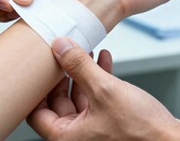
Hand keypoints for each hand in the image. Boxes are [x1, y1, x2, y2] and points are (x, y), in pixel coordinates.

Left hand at [27, 37, 179, 140]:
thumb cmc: (142, 132)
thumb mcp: (104, 90)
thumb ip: (79, 66)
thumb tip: (60, 47)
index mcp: (67, 136)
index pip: (36, 112)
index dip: (37, 88)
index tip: (39, 68)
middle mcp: (78, 135)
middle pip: (58, 100)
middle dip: (64, 73)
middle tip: (66, 54)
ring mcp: (94, 128)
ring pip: (79, 96)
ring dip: (83, 72)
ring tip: (88, 52)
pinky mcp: (109, 121)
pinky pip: (96, 97)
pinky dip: (99, 78)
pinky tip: (105, 61)